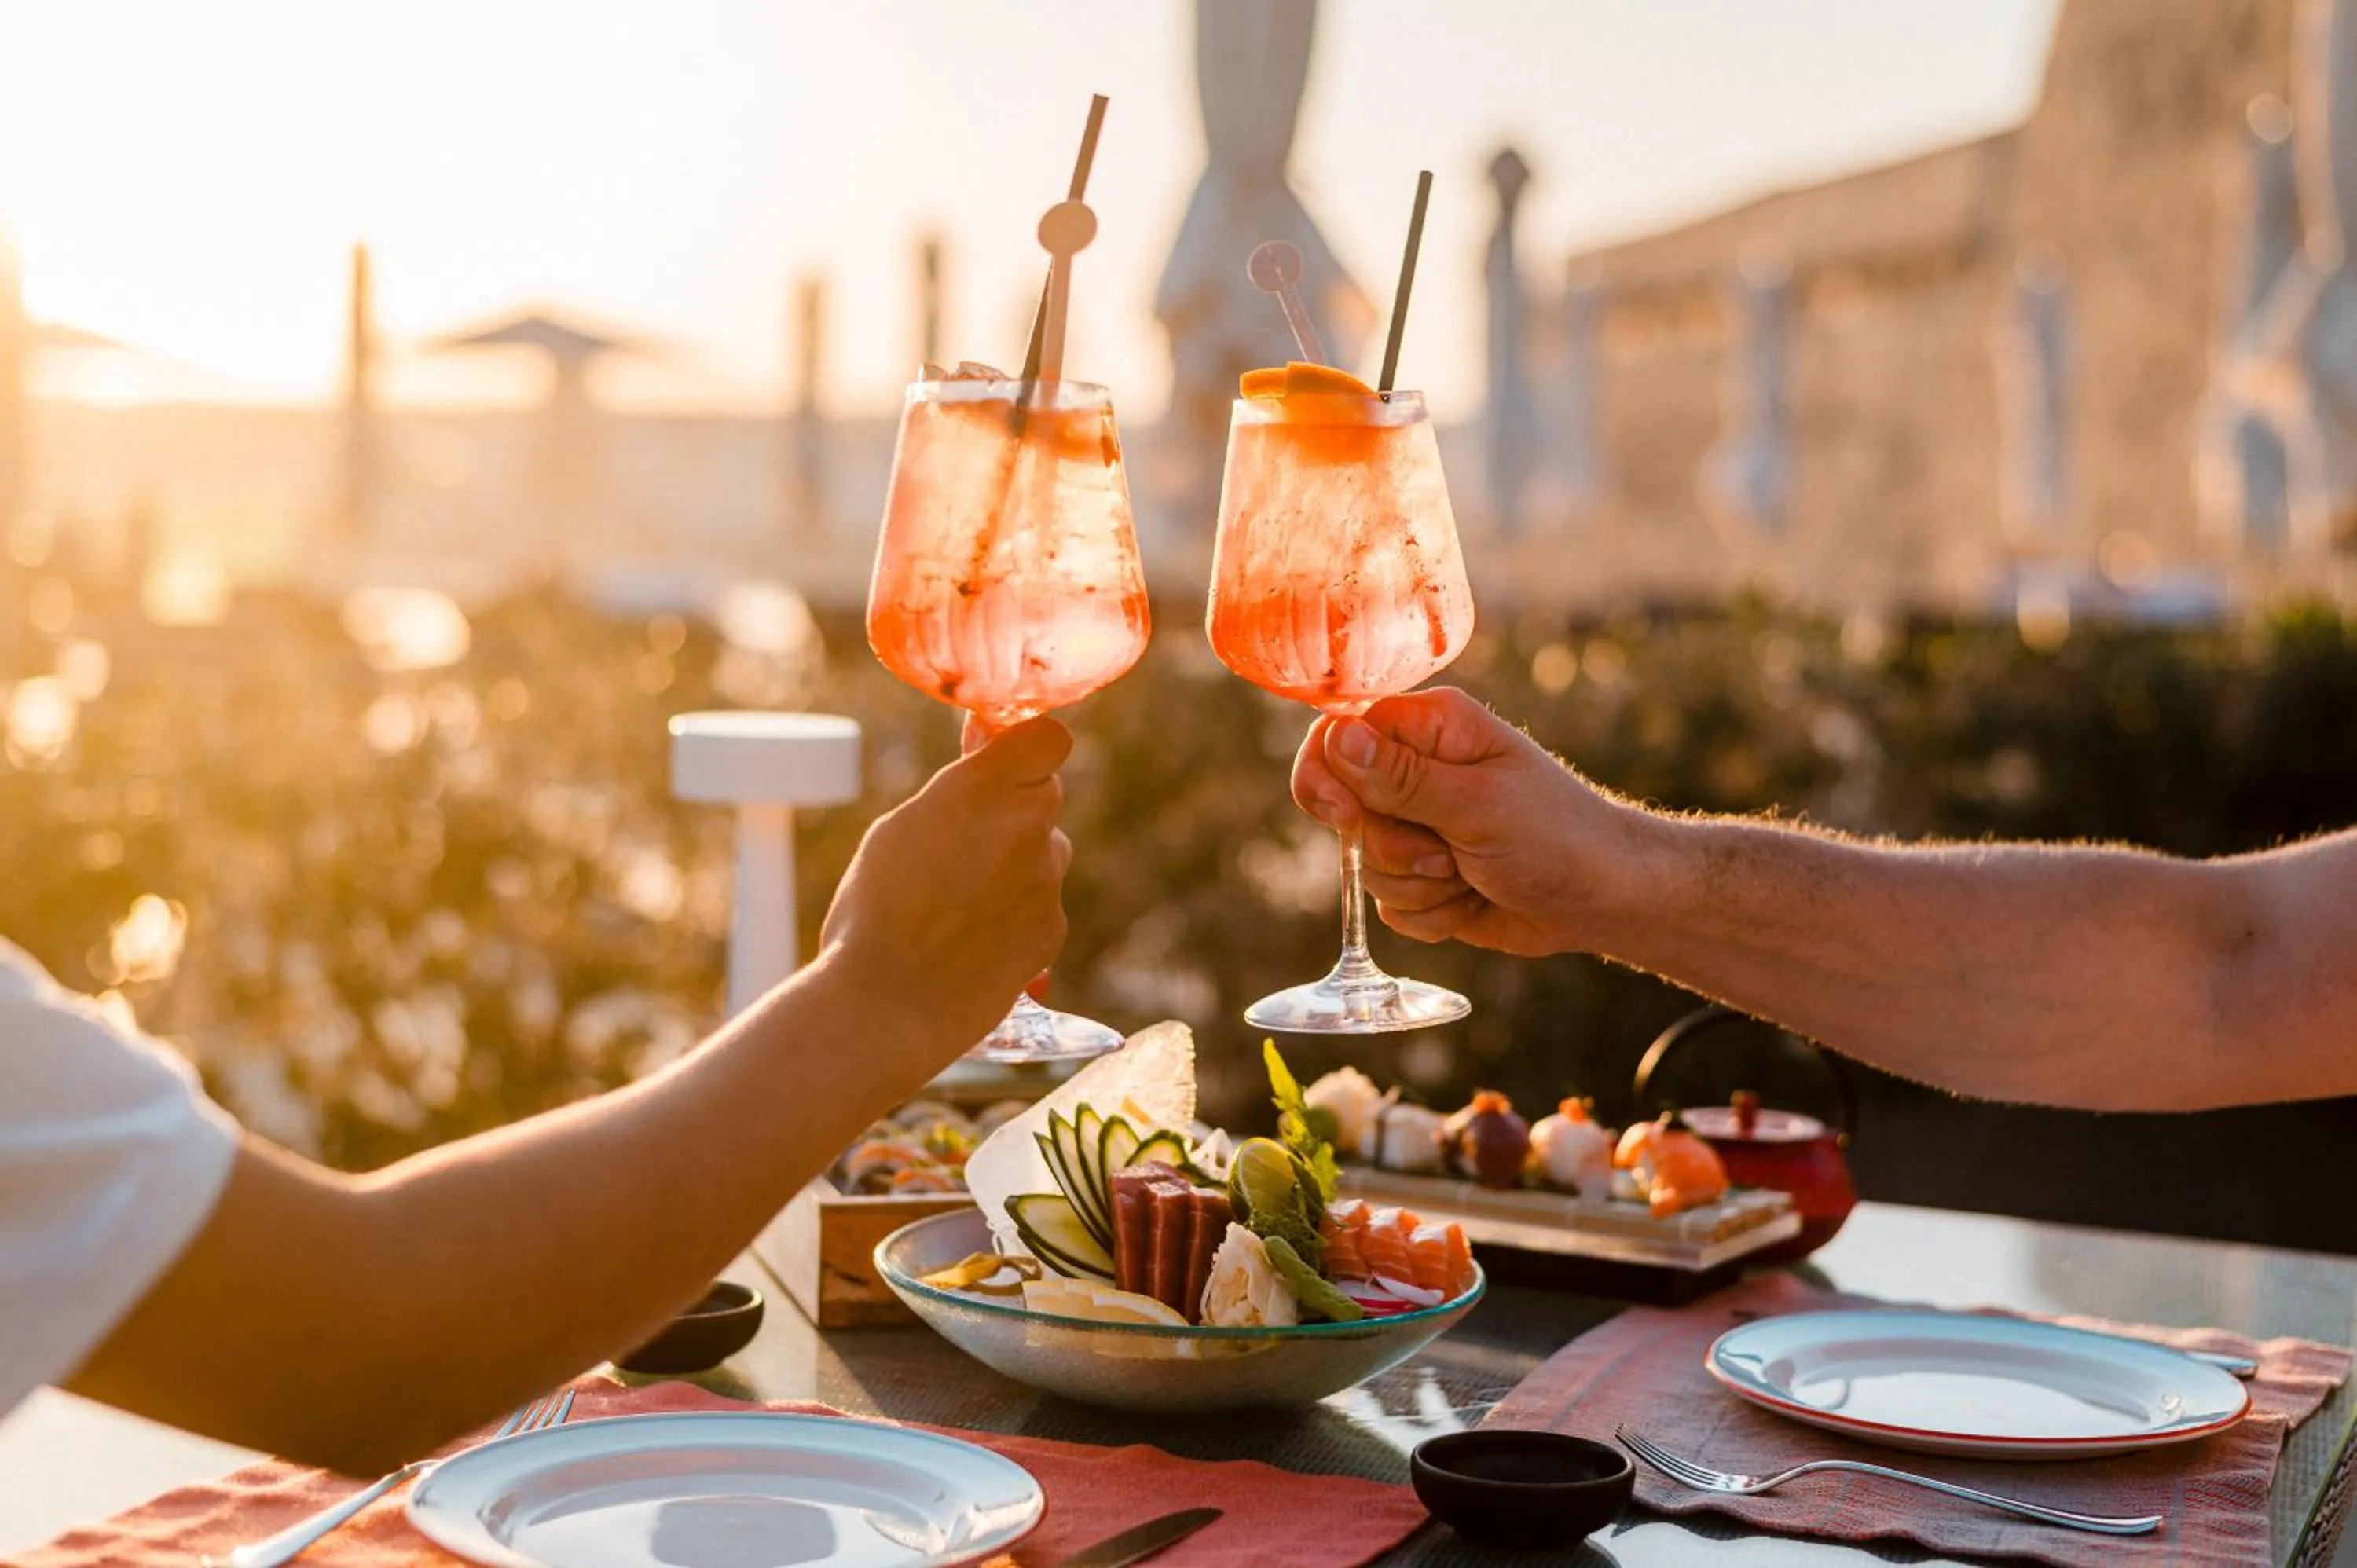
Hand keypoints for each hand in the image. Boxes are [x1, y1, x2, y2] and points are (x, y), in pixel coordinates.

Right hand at [820, 716, 1073, 1051]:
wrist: (884, 1007)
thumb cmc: (873, 914)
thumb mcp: (898, 830)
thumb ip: (956, 794)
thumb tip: (988, 757)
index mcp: (977, 789)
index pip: (1048, 737)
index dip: (1028, 748)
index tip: (999, 762)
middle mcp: (1023, 826)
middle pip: (1045, 795)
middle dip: (1015, 811)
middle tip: (964, 844)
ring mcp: (1044, 881)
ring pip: (1045, 853)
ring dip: (1015, 866)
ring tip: (956, 906)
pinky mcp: (1052, 929)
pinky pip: (1042, 905)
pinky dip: (1017, 916)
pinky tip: (971, 941)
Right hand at [1289, 687, 1633, 956]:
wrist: (1602, 899)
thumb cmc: (1556, 837)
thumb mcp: (1477, 805)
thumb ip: (1401, 778)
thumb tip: (1338, 736)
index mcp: (1430, 728)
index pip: (1337, 734)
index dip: (1328, 776)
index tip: (1345, 816)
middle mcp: (1416, 771)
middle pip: (1346, 811)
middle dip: (1393, 848)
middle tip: (1448, 855)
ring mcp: (1418, 826)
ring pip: (1366, 865)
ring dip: (1419, 887)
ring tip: (1471, 875)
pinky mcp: (1423, 876)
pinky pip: (1389, 906)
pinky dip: (1431, 916)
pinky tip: (1473, 901)